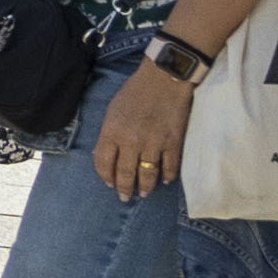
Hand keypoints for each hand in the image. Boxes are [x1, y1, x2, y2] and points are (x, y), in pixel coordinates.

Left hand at [103, 56, 193, 200]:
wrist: (163, 79)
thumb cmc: (134, 92)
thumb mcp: (113, 110)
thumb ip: (110, 134)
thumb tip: (107, 154)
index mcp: (112, 132)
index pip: (104, 162)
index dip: (106, 176)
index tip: (109, 183)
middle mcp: (131, 142)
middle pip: (126, 172)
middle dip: (124, 188)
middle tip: (125, 197)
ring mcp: (154, 144)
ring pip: (148, 174)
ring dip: (145, 186)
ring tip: (143, 193)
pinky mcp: (174, 143)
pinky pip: (170, 166)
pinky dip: (168, 176)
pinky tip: (166, 181)